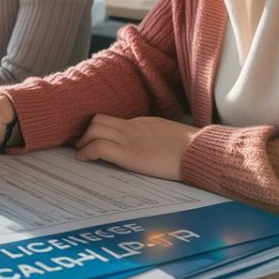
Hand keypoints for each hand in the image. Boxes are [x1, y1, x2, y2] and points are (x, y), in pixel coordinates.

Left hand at [74, 115, 198, 180]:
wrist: (198, 151)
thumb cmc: (190, 148)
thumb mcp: (167, 136)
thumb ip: (153, 137)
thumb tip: (148, 145)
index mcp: (142, 123)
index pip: (113, 120)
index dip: (99, 128)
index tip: (93, 137)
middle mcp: (132, 127)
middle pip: (98, 120)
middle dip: (86, 132)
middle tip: (83, 144)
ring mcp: (129, 139)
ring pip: (94, 129)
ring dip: (83, 141)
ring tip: (81, 152)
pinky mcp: (128, 154)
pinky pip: (99, 147)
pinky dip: (86, 152)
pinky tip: (83, 159)